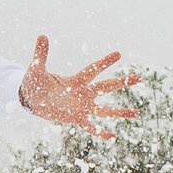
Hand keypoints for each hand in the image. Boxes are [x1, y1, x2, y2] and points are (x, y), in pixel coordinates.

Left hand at [19, 35, 141, 138]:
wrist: (32, 100)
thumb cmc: (35, 82)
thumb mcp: (36, 69)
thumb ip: (41, 55)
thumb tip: (41, 36)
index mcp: (76, 80)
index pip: (93, 70)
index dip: (105, 63)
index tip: (119, 54)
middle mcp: (83, 93)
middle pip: (106, 87)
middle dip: (122, 82)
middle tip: (139, 77)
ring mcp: (82, 107)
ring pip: (105, 110)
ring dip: (120, 111)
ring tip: (137, 113)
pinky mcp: (77, 119)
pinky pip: (92, 128)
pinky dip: (102, 133)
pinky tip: (114, 137)